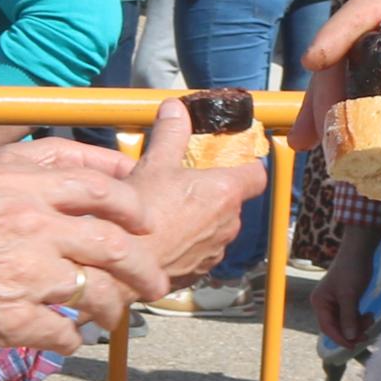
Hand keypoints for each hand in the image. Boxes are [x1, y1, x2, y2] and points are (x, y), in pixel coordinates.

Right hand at [0, 126, 257, 353]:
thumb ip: (6, 180)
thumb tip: (38, 180)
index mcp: (17, 184)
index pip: (97, 186)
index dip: (129, 204)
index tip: (143, 218)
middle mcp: (32, 223)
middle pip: (114, 242)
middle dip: (143, 266)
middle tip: (157, 282)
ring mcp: (27, 272)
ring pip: (97, 291)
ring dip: (113, 308)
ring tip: (115, 319)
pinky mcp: (14, 318)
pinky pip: (64, 332)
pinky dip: (72, 339)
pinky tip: (68, 341)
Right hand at [120, 102, 258, 285]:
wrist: (123, 267)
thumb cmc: (141, 216)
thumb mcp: (155, 163)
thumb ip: (171, 133)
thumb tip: (175, 109)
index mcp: (225, 192)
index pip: (257, 173)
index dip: (247, 163)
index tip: (232, 157)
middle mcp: (229, 223)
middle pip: (233, 199)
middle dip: (214, 191)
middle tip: (187, 182)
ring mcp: (216, 250)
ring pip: (217, 226)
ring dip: (202, 218)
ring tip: (171, 211)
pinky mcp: (201, 270)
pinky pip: (202, 249)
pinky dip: (190, 242)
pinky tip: (166, 235)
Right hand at [289, 0, 380, 164]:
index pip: (373, 9)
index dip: (339, 31)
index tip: (315, 60)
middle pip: (349, 48)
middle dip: (325, 87)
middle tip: (316, 128)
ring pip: (346, 73)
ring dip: (325, 107)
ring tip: (306, 143)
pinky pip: (360, 93)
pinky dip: (344, 119)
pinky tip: (326, 146)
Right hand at [314, 230, 376, 347]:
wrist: (360, 251)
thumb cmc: (351, 271)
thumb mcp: (350, 295)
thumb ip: (348, 317)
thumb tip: (349, 337)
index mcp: (320, 302)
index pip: (328, 327)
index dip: (340, 338)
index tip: (354, 345)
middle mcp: (324, 304)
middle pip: (337, 327)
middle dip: (352, 330)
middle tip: (368, 332)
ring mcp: (335, 302)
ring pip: (346, 323)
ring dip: (358, 324)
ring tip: (371, 317)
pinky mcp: (345, 300)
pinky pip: (351, 316)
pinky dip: (359, 318)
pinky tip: (369, 314)